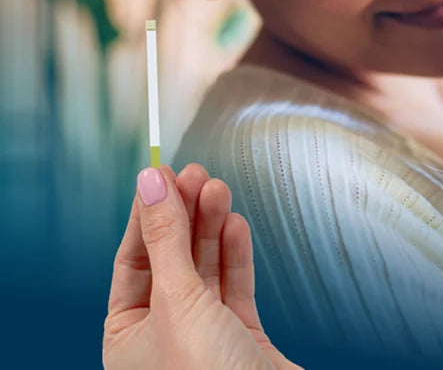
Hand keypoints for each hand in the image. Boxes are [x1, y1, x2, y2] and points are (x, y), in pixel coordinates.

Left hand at [103, 164, 298, 369]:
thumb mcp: (177, 301)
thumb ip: (166, 239)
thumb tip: (151, 184)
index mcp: (128, 338)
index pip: (132, 261)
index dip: (146, 215)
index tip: (160, 175)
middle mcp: (165, 336)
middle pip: (171, 260)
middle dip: (184, 216)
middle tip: (194, 175)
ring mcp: (206, 335)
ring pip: (206, 269)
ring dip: (212, 227)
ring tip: (218, 188)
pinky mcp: (242, 337)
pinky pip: (236, 286)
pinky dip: (236, 254)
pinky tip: (234, 225)